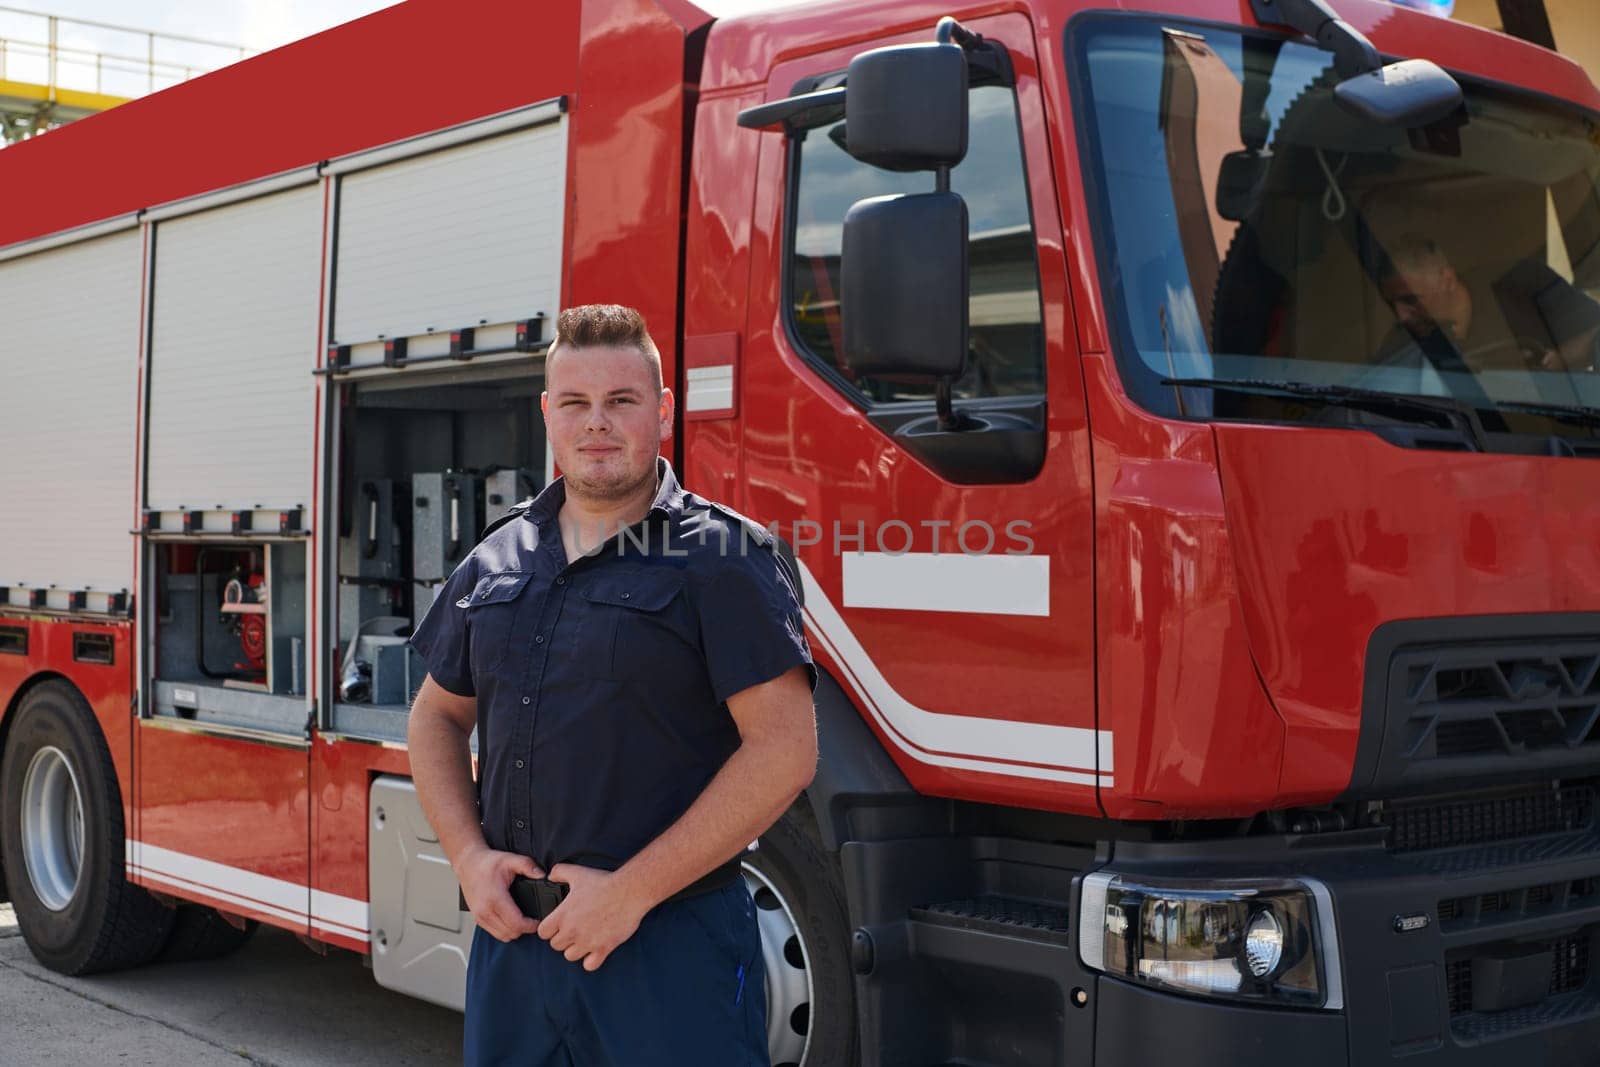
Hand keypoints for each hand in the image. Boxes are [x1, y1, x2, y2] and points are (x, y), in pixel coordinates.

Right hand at [458, 846, 543, 941]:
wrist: (468, 864)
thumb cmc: (486, 862)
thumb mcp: (510, 859)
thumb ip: (528, 866)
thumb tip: (542, 875)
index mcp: (495, 898)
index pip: (516, 923)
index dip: (531, 925)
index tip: (538, 921)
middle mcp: (485, 910)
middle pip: (511, 933)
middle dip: (524, 929)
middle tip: (532, 920)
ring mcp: (480, 916)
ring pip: (502, 936)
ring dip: (514, 931)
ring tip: (523, 921)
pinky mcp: (477, 918)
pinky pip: (494, 933)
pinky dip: (504, 931)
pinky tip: (511, 920)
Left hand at [535, 864, 652, 971]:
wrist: (629, 891)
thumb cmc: (604, 882)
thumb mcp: (578, 872)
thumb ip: (559, 872)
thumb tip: (551, 876)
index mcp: (563, 915)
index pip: (543, 932)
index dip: (549, 928)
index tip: (556, 924)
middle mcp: (572, 931)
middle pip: (556, 946)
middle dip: (562, 938)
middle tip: (572, 930)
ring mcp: (587, 942)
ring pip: (570, 956)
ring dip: (575, 949)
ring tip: (583, 939)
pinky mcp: (603, 948)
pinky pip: (590, 965)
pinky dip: (591, 960)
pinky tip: (595, 949)